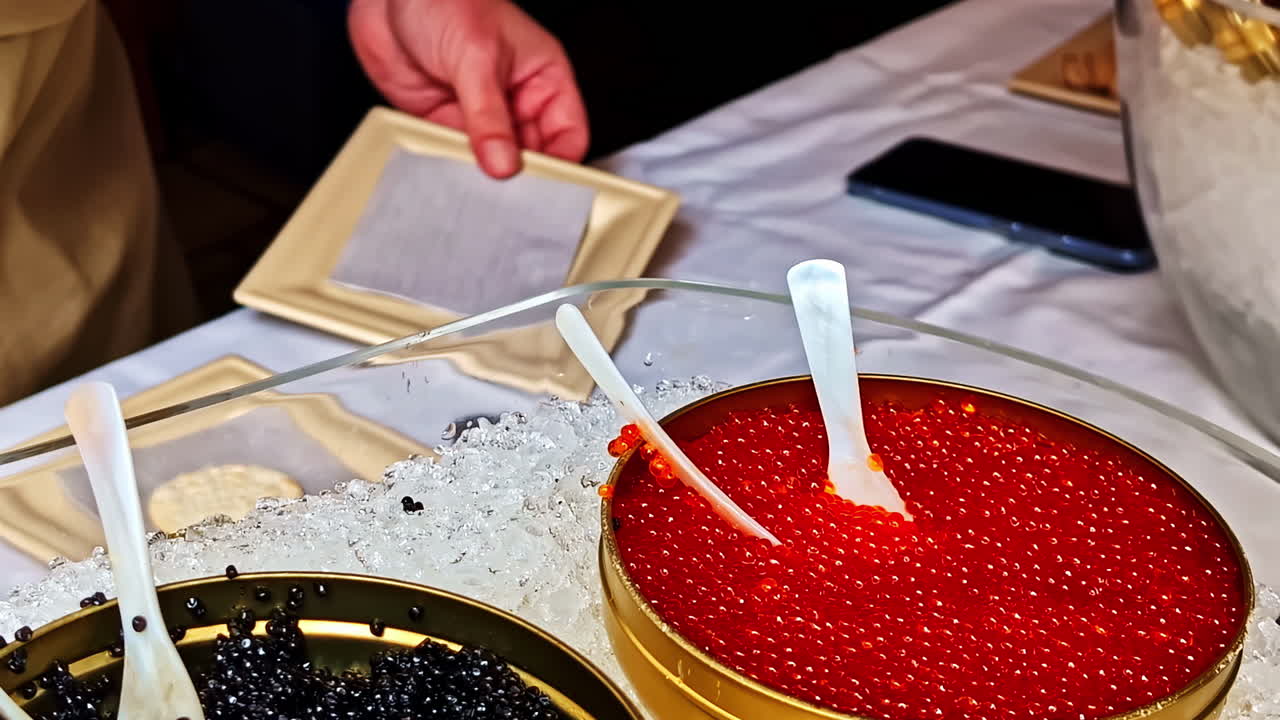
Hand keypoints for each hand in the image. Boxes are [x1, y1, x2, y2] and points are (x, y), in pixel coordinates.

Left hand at [349, 0, 588, 178]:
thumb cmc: (443, 0)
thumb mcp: (475, 57)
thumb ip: (489, 116)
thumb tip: (504, 164)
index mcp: (543, 77)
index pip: (568, 133)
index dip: (561, 163)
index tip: (544, 187)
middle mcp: (515, 99)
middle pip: (532, 156)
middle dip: (520, 177)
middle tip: (507, 195)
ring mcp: (481, 115)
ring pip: (493, 163)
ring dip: (483, 177)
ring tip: (475, 188)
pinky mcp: (445, 124)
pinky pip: (455, 158)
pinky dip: (451, 170)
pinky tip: (448, 176)